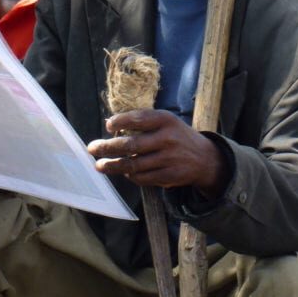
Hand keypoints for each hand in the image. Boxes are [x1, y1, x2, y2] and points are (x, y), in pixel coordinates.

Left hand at [87, 109, 227, 197]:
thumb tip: (109, 126)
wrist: (205, 159)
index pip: (139, 118)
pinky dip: (130, 175)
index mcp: (166, 120)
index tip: (108, 126)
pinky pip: (143, 177)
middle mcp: (168, 138)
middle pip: (131, 145)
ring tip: (100, 165)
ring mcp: (169, 159)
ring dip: (113, 166)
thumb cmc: (177, 136)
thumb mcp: (166, 122)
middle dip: (108, 147)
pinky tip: (123, 172)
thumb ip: (142, 122)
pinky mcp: (169, 176)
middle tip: (92, 149)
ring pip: (134, 164)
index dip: (120, 122)